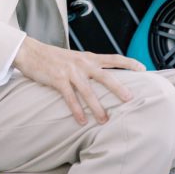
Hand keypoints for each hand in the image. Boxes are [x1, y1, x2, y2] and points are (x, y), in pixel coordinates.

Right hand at [13, 37, 144, 125]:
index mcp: (88, 57)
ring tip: (104, 120)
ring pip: (88, 91)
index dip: (129, 63)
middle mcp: (82, 63)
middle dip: (118, 88)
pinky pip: (70, 97)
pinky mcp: (58, 79)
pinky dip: (76, 110)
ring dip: (97, 107)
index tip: (144, 68)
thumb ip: (88, 65)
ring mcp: (70, 71)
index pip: (113, 58)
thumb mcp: (75, 58)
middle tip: (130, 100)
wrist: (30, 51)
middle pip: (105, 76)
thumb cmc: (54, 57)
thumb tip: (104, 77)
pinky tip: (82, 121)